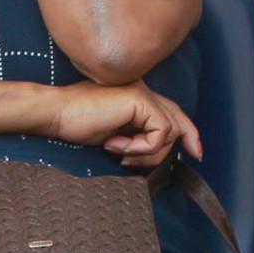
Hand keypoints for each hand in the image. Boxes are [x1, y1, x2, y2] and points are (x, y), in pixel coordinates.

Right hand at [49, 81, 201, 165]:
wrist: (57, 113)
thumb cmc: (77, 124)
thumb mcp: (115, 134)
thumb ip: (136, 135)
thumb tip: (154, 153)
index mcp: (138, 97)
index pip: (172, 112)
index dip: (189, 132)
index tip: (196, 152)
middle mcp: (145, 91)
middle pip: (177, 121)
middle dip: (174, 146)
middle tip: (136, 161)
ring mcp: (143, 93)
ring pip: (169, 131)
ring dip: (146, 151)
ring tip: (118, 151)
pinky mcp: (140, 100)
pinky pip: (160, 132)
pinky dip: (142, 147)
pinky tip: (116, 145)